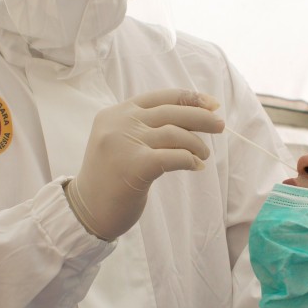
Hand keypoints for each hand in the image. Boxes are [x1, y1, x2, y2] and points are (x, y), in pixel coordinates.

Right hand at [65, 89, 222, 239]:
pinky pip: (174, 156)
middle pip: (172, 112)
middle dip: (201, 118)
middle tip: (220, 126)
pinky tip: (196, 166)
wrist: (87, 210)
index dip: (190, 98)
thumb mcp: (121, 140)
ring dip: (197, 144)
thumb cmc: (111, 177)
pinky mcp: (135, 166)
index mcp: (117, 112)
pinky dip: (190, 160)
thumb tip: (194, 115)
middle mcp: (119, 123)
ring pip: (176, 134)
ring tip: (204, 156)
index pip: (161, 97)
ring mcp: (126, 143)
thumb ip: (146, 125)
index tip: (212, 104)